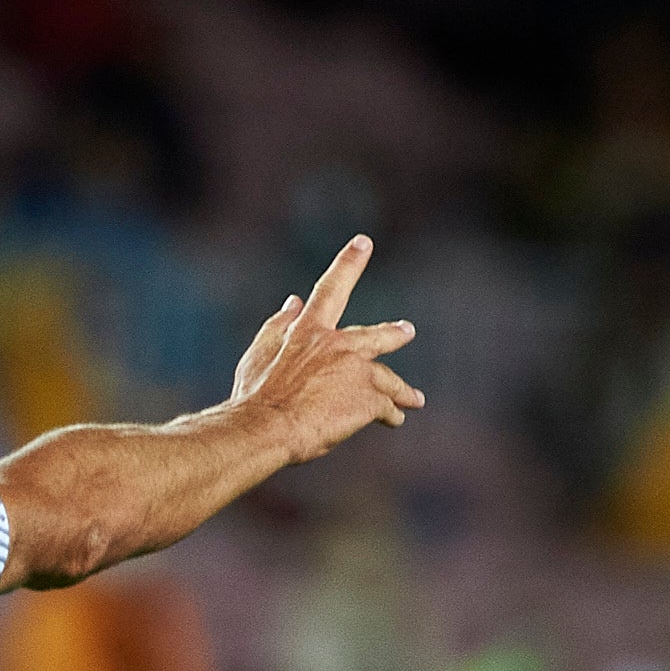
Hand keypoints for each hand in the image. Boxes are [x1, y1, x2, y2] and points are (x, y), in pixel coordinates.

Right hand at [229, 236, 422, 459]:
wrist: (266, 428)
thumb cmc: (255, 395)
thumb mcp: (258, 355)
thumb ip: (278, 326)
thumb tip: (293, 301)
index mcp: (309, 332)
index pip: (331, 289)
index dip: (348, 264)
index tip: (364, 242)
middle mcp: (339, 345)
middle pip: (376, 337)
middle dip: (393, 334)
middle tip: (407, 331)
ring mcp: (358, 372)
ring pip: (388, 380)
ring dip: (401, 390)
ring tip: (414, 400)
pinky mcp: (371, 399)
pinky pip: (388, 407)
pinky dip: (392, 414)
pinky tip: (395, 420)